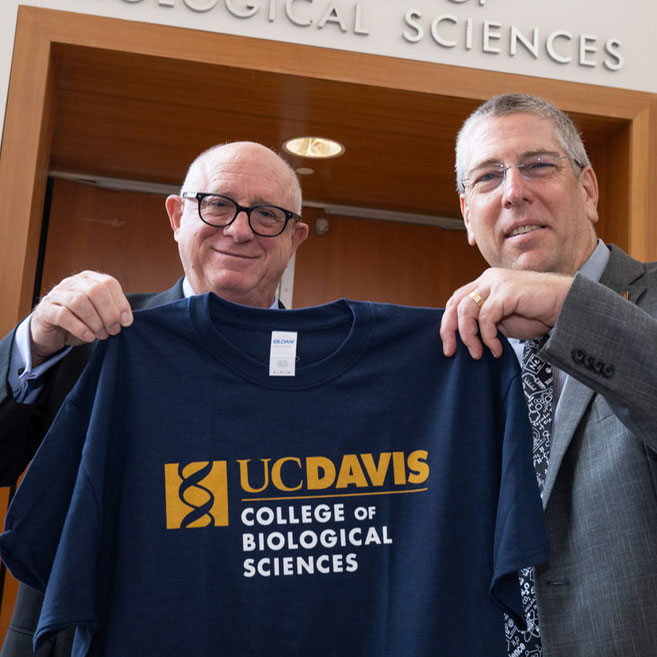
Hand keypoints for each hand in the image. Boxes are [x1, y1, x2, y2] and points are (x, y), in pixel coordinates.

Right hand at [30, 271, 132, 365]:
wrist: (51, 333)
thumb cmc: (79, 321)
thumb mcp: (99, 314)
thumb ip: (112, 312)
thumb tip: (126, 320)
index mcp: (88, 279)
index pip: (109, 283)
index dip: (121, 303)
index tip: (126, 322)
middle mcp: (72, 283)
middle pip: (95, 290)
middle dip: (109, 313)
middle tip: (114, 330)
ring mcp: (57, 295)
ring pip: (79, 302)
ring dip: (95, 321)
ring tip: (102, 335)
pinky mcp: (46, 310)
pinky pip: (63, 315)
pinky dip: (79, 328)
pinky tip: (89, 337)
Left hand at [439, 268, 572, 358]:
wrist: (567, 307)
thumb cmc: (538, 314)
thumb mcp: (503, 320)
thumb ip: (483, 322)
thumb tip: (463, 337)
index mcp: (485, 283)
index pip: (455, 300)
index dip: (447, 323)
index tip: (450, 346)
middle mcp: (488, 279)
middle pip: (455, 303)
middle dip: (449, 330)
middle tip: (451, 351)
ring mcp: (497, 283)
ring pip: (466, 309)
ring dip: (469, 335)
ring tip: (479, 353)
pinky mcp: (508, 292)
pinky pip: (486, 317)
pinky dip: (487, 336)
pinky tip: (497, 349)